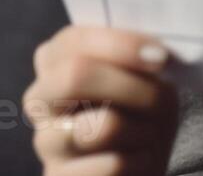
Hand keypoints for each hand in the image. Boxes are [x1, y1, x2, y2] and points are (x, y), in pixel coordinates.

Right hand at [24, 25, 179, 175]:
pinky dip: (141, 161)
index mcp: (56, 62)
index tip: (161, 57)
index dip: (120, 45)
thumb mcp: (146, 81)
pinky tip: (138, 161)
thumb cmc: (142, 118)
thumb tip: (151, 53)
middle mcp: (40, 98)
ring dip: (142, 129)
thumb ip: (137, 61)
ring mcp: (46, 141)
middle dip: (130, 86)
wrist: (138, 169)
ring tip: (147, 136)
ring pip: (102, 125)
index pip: (74, 40)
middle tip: (161, 100)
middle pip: (75, 76)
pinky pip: (113, 164)